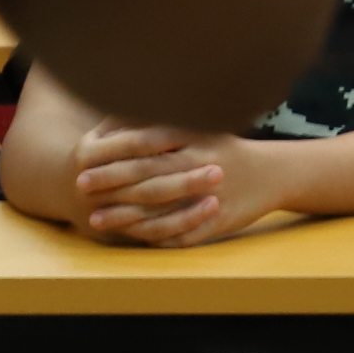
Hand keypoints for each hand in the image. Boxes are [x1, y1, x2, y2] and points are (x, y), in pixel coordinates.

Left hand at [73, 122, 290, 245]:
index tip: (83, 161)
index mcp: (195, 141)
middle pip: (146, 178)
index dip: (112, 157)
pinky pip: (177, 233)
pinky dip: (151, 236)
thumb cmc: (229, 148)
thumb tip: (121, 116)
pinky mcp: (215, 222)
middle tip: (79, 187)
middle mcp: (200, 167)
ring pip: (157, 210)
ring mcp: (207, 197)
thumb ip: (165, 124)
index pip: (145, 149)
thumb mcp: (202, 128)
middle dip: (111, 185)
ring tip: (95, 219)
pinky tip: (129, 237)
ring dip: (123, 216)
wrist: (274, 173)